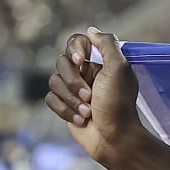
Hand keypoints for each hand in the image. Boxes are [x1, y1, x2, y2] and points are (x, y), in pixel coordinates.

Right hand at [45, 27, 143, 165]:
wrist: (113, 139)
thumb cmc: (118, 104)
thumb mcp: (119, 69)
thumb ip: (107, 45)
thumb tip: (91, 30)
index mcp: (101, 62)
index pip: (76, 42)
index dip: (75, 50)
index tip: (82, 62)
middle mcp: (86, 73)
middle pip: (61, 63)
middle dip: (73, 81)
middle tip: (90, 96)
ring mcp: (74, 89)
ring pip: (53, 81)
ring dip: (70, 99)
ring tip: (87, 112)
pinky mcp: (65, 105)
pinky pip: (50, 99)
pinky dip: (64, 110)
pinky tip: (80, 120)